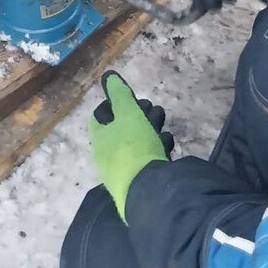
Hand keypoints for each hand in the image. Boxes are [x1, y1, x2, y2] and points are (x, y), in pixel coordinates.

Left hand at [88, 72, 169, 222]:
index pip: (100, 115)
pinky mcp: (140, 183)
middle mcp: (107, 156)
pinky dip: (156, 146)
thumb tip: (108, 75)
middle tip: (151, 106)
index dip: (113, 103)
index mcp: (100, 138)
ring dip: (148, 128)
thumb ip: (119, 94)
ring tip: (162, 119)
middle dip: (136, 114)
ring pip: (135, 142)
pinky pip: (147, 159)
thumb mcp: (128, 114)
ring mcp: (123, 171)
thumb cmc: (134, 147)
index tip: (129, 96)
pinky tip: (167, 141)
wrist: (150, 191)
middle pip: (120, 128)